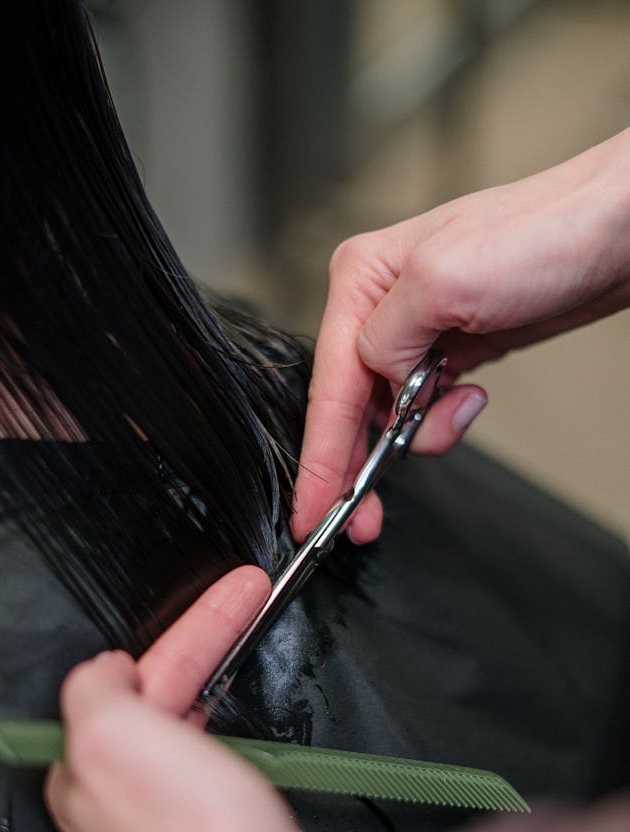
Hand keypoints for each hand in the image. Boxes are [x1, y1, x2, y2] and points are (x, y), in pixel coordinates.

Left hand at [46, 566, 407, 831]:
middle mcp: (116, 827)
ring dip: (218, 709)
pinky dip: (235, 764)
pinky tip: (253, 764)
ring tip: (251, 673)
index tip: (232, 600)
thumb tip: (106, 673)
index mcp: (82, 784)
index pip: (127, 687)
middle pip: (158, 717)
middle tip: (247, 612)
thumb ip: (95, 690)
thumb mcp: (112, 733)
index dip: (182, 637)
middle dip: (203, 658)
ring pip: (189, 759)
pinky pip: (219, 802)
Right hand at [292, 130, 629, 544]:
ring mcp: (417, 330)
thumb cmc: (545, 234)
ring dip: (417, 433)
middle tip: (360, 520)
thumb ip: (386, 339)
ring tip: (459, 411)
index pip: (328, 386)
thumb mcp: (446, 280)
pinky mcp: (451, 350)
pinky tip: (471, 397)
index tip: (310, 512)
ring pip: (388, 413)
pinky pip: (425, 407)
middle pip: (349, 407)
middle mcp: (380, 306)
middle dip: (355, 465)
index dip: (318, 458)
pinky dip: (443, 419)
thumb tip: (378, 381)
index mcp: (361, 279)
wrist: (618, 233)